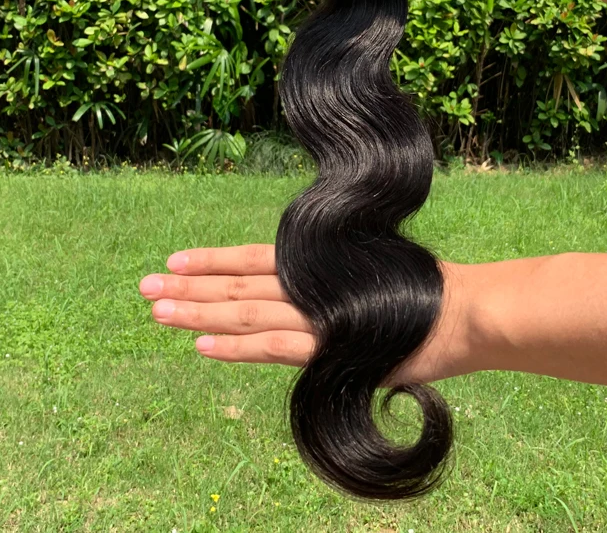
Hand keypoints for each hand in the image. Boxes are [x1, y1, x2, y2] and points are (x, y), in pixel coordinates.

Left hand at [139, 244, 484, 383]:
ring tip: (158, 311)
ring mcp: (317, 315)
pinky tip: (200, 347)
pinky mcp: (329, 348)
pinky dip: (234, 348)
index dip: (212, 260)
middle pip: (239, 284)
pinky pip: (272, 347)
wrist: (461, 313)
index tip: (175, 261)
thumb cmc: (420, 289)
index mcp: (318, 263)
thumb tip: (297, 283)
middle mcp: (310, 284)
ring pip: (246, 313)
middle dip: (190, 286)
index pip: (254, 258)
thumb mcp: (366, 271)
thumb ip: (329, 279)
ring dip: (199, 313)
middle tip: (145, 287)